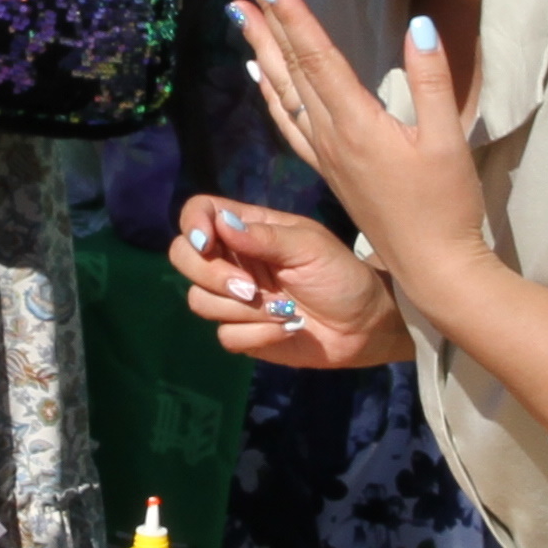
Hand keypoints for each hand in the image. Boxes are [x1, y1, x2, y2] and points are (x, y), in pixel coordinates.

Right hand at [172, 194, 408, 373]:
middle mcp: (234, 261)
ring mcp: (234, 299)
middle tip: (249, 288)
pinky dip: (257, 334)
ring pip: (199, 301)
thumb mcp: (310, 247)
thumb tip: (221, 224)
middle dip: (211, 275)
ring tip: (283, 309)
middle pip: (183, 257)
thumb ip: (265, 237)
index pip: (199, 212)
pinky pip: (224, 335)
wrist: (365, 325)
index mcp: (247, 230)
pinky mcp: (242, 333)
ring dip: (243, 309)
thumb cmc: (341, 275)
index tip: (208, 244)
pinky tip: (287, 328)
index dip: (193, 225)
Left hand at [232, 0, 490, 297]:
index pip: (316, 54)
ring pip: (284, 91)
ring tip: (239, 14)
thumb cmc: (446, 206)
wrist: (432, 268)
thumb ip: (432, 81)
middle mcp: (331, 135)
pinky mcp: (330, 170)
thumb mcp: (448, 140)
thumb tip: (420, 25)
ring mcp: (326, 154)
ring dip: (262, 48)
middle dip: (266, 17)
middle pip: (292, 65)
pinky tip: (260, 77)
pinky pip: (289, 122)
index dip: (290, 12)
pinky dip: (271, 93)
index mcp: (357, 123)